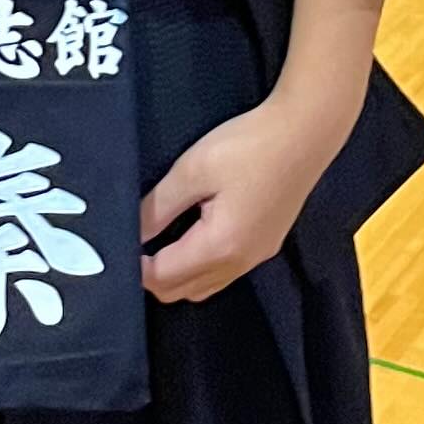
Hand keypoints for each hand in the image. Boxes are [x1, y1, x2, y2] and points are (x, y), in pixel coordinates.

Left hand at [140, 92, 338, 303]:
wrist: (307, 132)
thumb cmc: (248, 145)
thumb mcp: (193, 169)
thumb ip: (158, 206)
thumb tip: (130, 233)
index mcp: (219, 247)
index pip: (162, 278)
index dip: (134, 267)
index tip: (117, 244)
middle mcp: (239, 263)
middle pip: (182, 292)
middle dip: (151, 275)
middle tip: (134, 242)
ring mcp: (256, 257)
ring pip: (203, 286)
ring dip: (176, 273)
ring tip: (159, 239)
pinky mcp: (266, 245)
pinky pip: (223, 272)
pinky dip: (199, 265)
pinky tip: (191, 234)